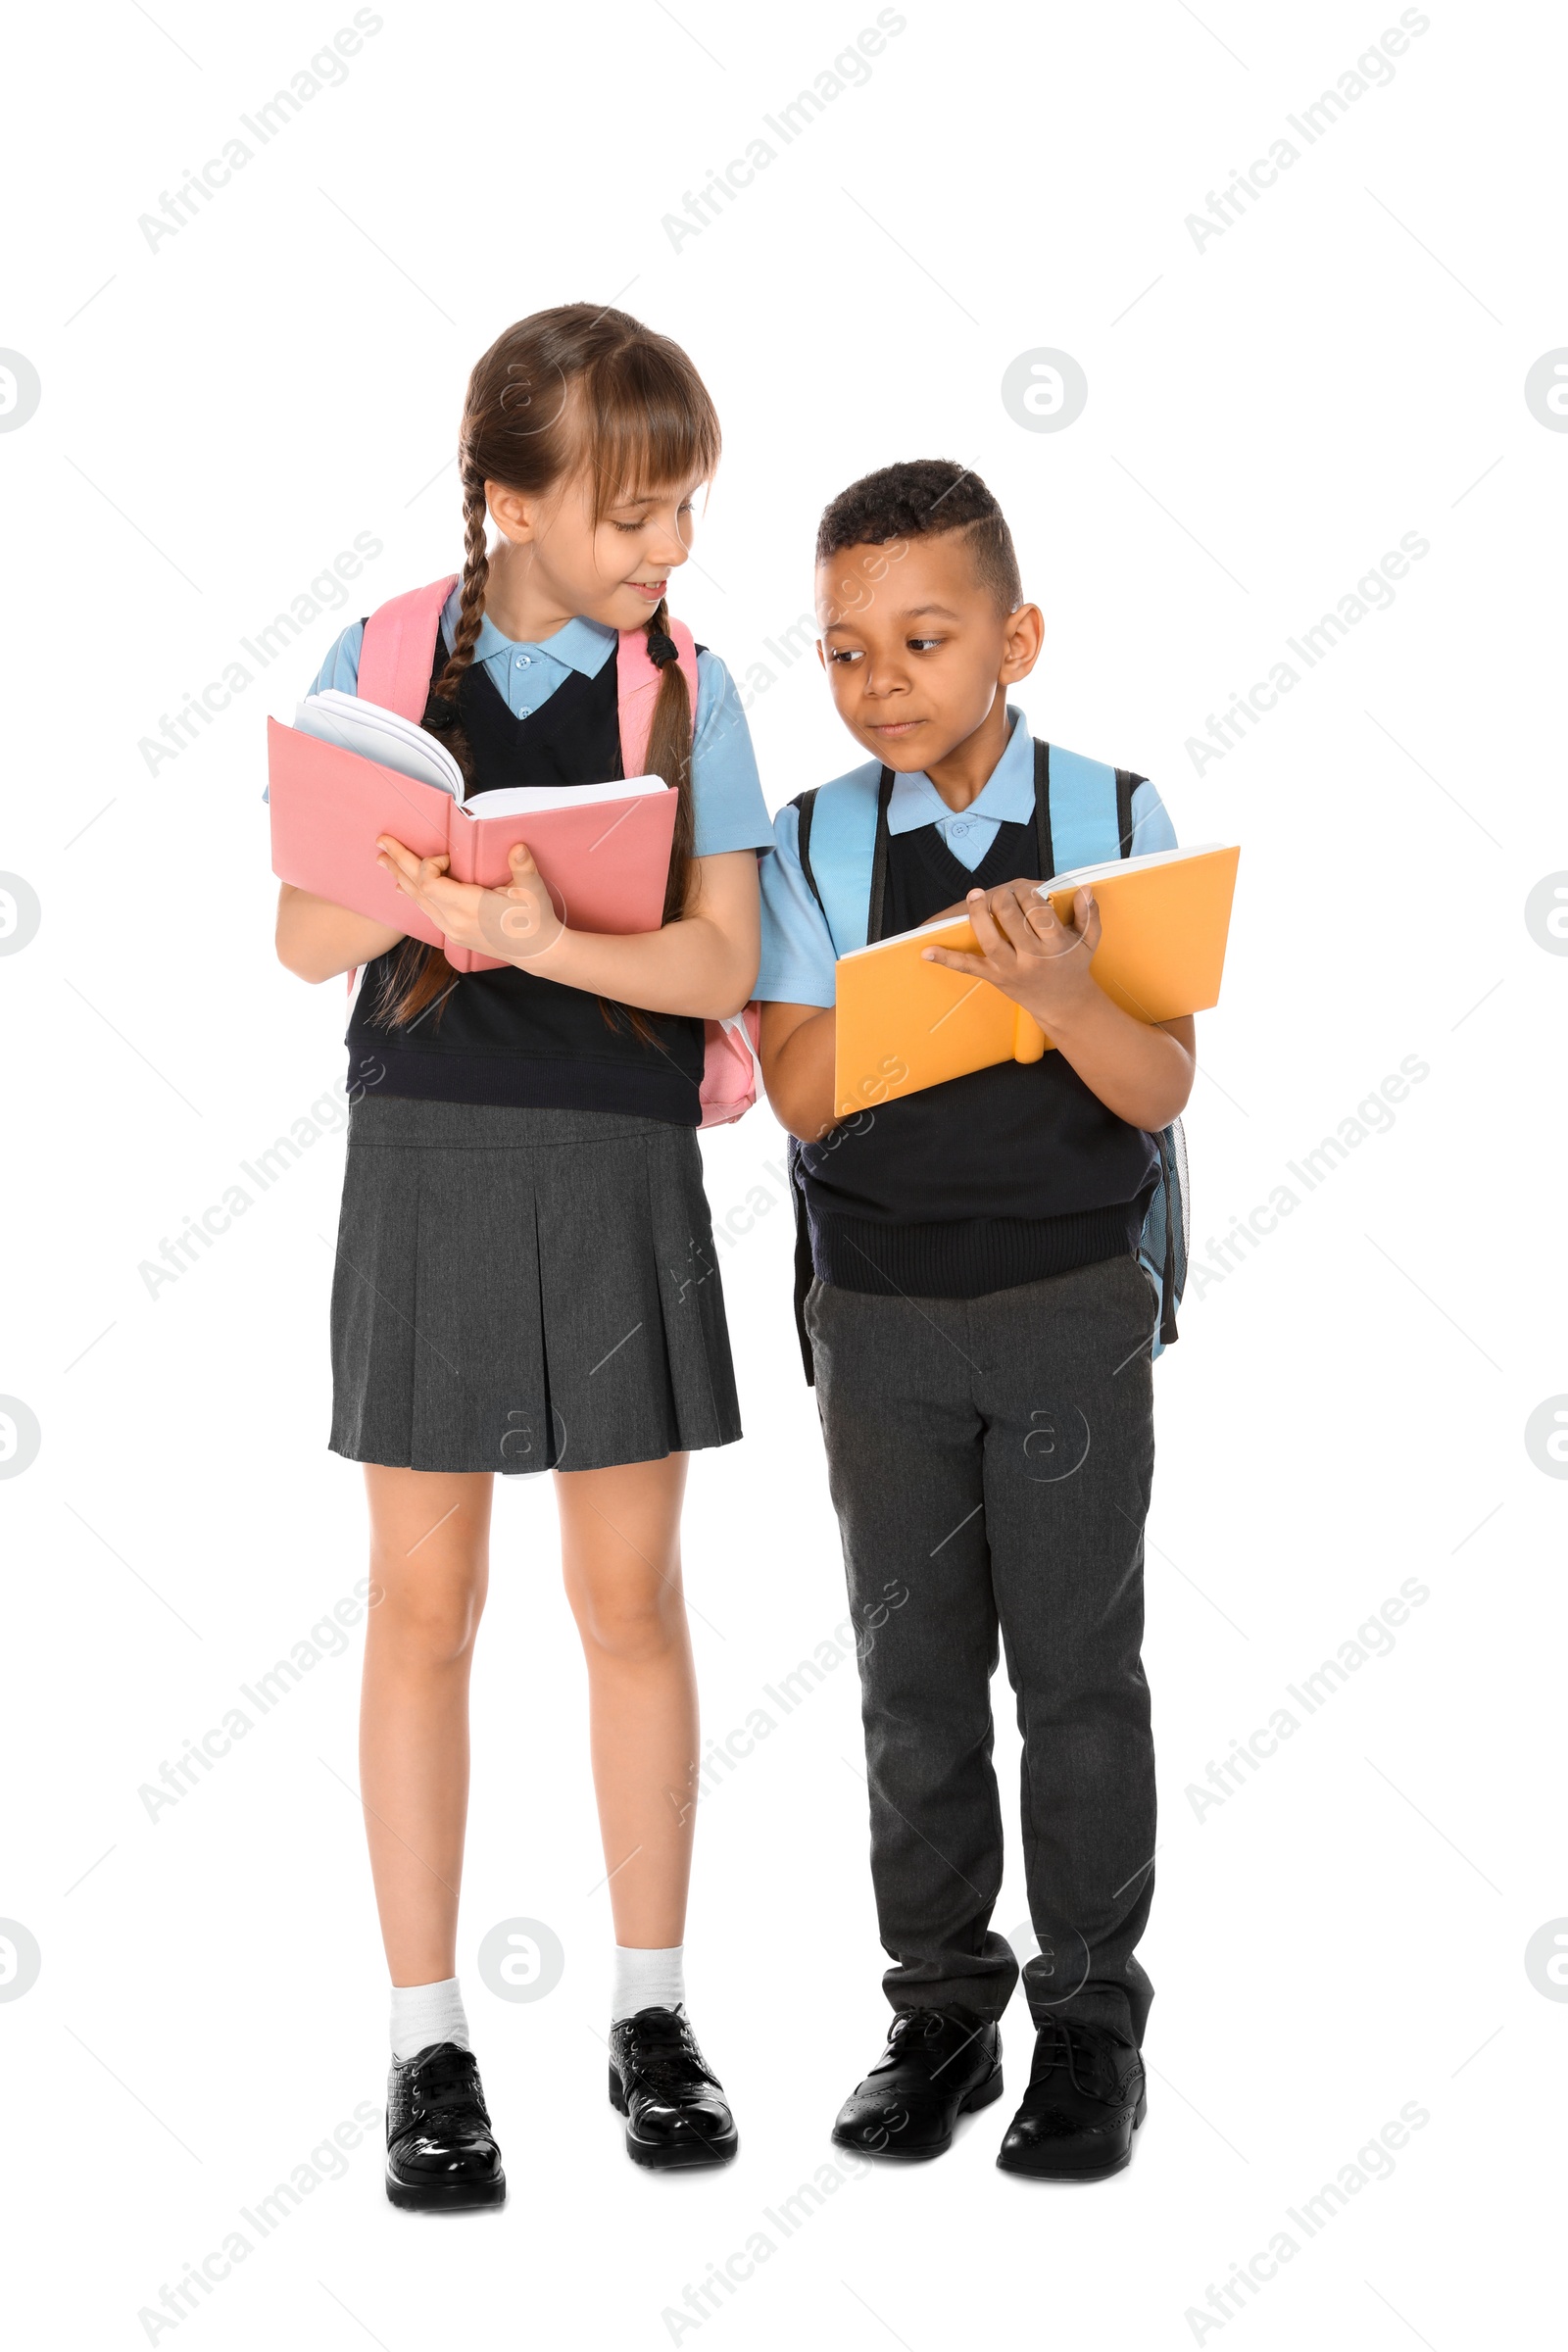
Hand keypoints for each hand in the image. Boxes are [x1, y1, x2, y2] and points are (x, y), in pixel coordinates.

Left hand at [375, 836, 564, 965]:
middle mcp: (454, 922)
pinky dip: (412, 894)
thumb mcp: (532, 891)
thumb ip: (523, 868)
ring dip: (400, 878)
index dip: (429, 865)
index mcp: (470, 909)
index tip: (447, 857)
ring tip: (384, 861)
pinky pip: (425, 911)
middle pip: (416, 890)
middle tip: (382, 843)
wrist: (536, 951)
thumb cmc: (535, 919)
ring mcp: (451, 930)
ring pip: (417, 901)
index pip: (430, 884)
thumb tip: (518, 848)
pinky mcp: (453, 934)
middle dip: (399, 863)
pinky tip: (402, 886)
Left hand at [921, 878, 1101, 1031]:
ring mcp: (1011, 968)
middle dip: (1004, 897)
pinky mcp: (995, 977)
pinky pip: (969, 967)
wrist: (1065, 1005)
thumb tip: (1085, 889)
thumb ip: (1090, 914)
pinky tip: (927, 951)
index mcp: (1056, 945)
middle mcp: (1032, 957)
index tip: (1027, 890)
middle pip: (1010, 917)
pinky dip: (947, 959)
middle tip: (1003, 893)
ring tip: (975, 895)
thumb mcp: (1089, 941)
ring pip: (989, 937)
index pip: (1038, 909)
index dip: (1029, 893)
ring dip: (978, 913)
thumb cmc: (1074, 967)